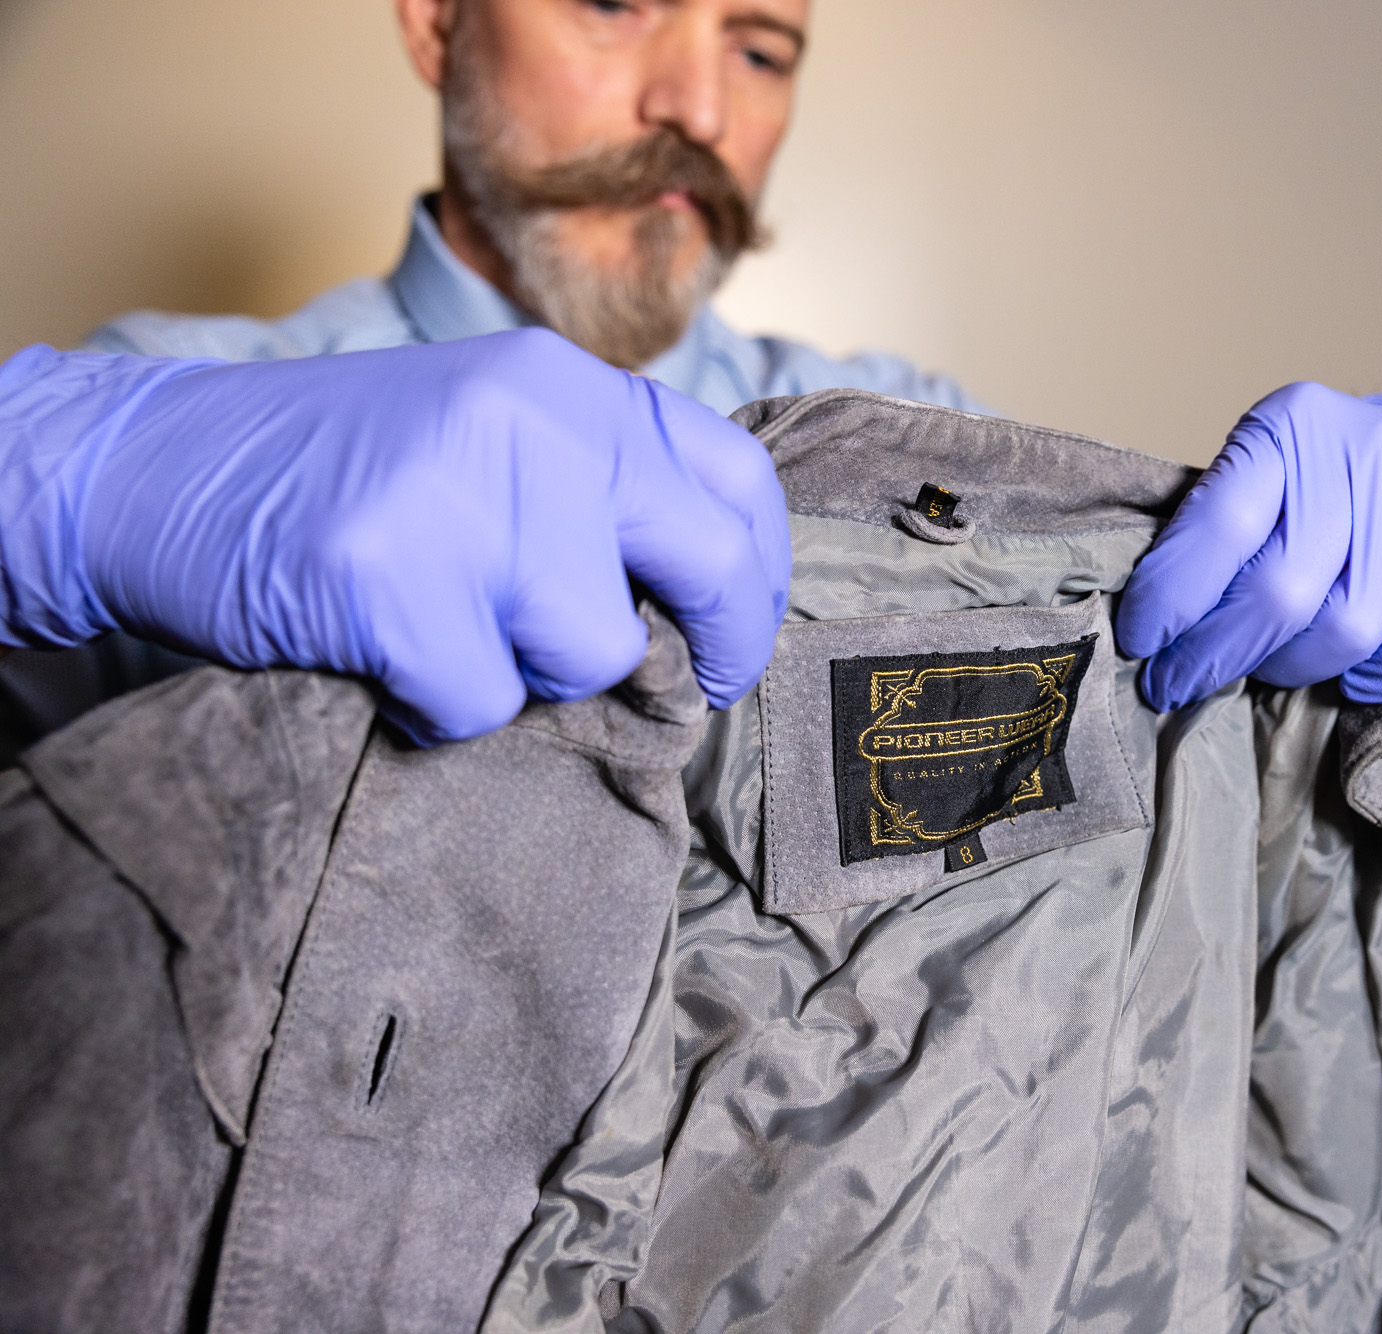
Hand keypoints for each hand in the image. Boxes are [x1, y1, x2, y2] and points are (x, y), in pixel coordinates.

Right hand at [0, 329, 788, 741]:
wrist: (159, 471)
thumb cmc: (342, 474)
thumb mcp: (489, 433)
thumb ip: (596, 488)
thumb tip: (711, 602)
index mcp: (570, 384)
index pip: (737, 477)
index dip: (762, 576)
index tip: (738, 636)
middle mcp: (535, 421)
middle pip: (706, 563)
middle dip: (711, 648)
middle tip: (680, 691)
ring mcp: (464, 494)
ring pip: (593, 651)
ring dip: (533, 678)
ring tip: (454, 638)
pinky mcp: (392, 578)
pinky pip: (484, 700)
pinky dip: (439, 709)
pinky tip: (388, 661)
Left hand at [1116, 381, 1381, 711]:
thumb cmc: (1325, 478)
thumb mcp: (1260, 468)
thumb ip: (1210, 527)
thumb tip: (1149, 625)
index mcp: (1296, 424)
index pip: (1222, 525)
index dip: (1172, 598)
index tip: (1141, 641)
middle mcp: (1371, 457)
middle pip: (1281, 592)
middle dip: (1213, 654)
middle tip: (1176, 682)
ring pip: (1346, 631)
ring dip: (1288, 668)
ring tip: (1262, 669)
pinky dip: (1381, 681)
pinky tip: (1349, 677)